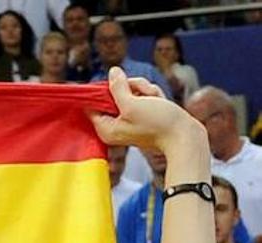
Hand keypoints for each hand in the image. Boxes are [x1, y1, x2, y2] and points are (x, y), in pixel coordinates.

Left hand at [88, 67, 202, 153]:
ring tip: (155, 98)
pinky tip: (161, 100)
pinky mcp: (144, 115)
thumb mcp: (132, 104)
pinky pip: (143, 97)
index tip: (116, 84)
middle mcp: (115, 126)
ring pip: (131, 92)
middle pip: (113, 95)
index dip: (103, 91)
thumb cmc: (158, 124)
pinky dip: (152, 95)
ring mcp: (130, 120)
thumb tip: (112, 72)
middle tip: (143, 94)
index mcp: (106, 128)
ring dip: (144, 90)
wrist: (185, 136)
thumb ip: (118, 88)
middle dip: (131, 89)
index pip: (92, 105)